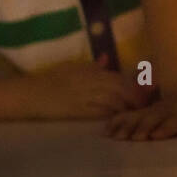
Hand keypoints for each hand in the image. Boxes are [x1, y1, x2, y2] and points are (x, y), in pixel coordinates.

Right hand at [33, 60, 156, 119]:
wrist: (31, 94)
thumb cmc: (50, 79)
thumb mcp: (71, 67)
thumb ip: (91, 65)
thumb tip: (106, 58)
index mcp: (89, 71)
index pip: (117, 77)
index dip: (133, 84)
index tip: (146, 90)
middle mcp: (89, 82)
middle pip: (119, 89)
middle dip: (135, 96)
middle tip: (146, 104)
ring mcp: (84, 97)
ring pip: (112, 101)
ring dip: (126, 107)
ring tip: (136, 113)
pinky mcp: (78, 111)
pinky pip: (100, 112)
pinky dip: (112, 114)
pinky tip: (120, 118)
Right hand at [105, 89, 176, 139]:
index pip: (173, 123)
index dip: (165, 128)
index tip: (156, 135)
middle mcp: (165, 115)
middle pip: (152, 123)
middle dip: (142, 130)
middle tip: (133, 139)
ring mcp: (154, 114)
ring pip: (138, 121)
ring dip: (127, 128)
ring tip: (115, 137)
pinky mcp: (145, 115)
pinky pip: (129, 119)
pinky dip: (118, 124)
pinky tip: (107, 131)